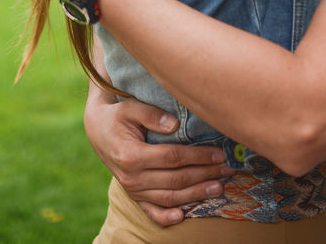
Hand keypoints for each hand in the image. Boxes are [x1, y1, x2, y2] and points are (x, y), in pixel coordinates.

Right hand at [85, 95, 231, 226]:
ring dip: (196, 194)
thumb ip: (151, 114)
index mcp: (132, 155)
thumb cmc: (118, 116)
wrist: (98, 131)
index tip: (218, 153)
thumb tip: (175, 125)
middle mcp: (132, 177)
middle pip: (176, 180)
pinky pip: (151, 212)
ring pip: (170, 198)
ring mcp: (133, 190)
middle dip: (205, 175)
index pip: (172, 158)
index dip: (198, 157)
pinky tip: (183, 216)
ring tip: (219, 188)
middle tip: (227, 169)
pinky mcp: (134, 196)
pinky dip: (167, 217)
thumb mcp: (130, 107)